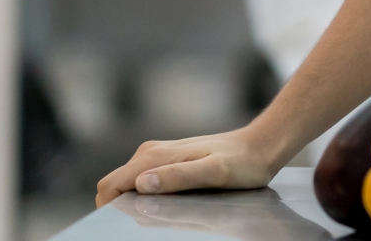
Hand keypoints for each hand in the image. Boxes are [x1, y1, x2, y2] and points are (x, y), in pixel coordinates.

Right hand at [95, 127, 284, 207]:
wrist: (260, 146)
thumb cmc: (242, 163)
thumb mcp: (214, 173)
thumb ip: (178, 176)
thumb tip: (141, 184)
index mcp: (154, 156)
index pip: (111, 185)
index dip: (110, 207)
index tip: (128, 223)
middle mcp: (151, 153)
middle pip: (115, 186)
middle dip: (121, 207)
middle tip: (152, 220)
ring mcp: (159, 156)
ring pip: (129, 185)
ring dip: (135, 202)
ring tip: (166, 212)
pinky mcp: (169, 161)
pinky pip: (144, 182)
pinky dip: (147, 197)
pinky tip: (171, 203)